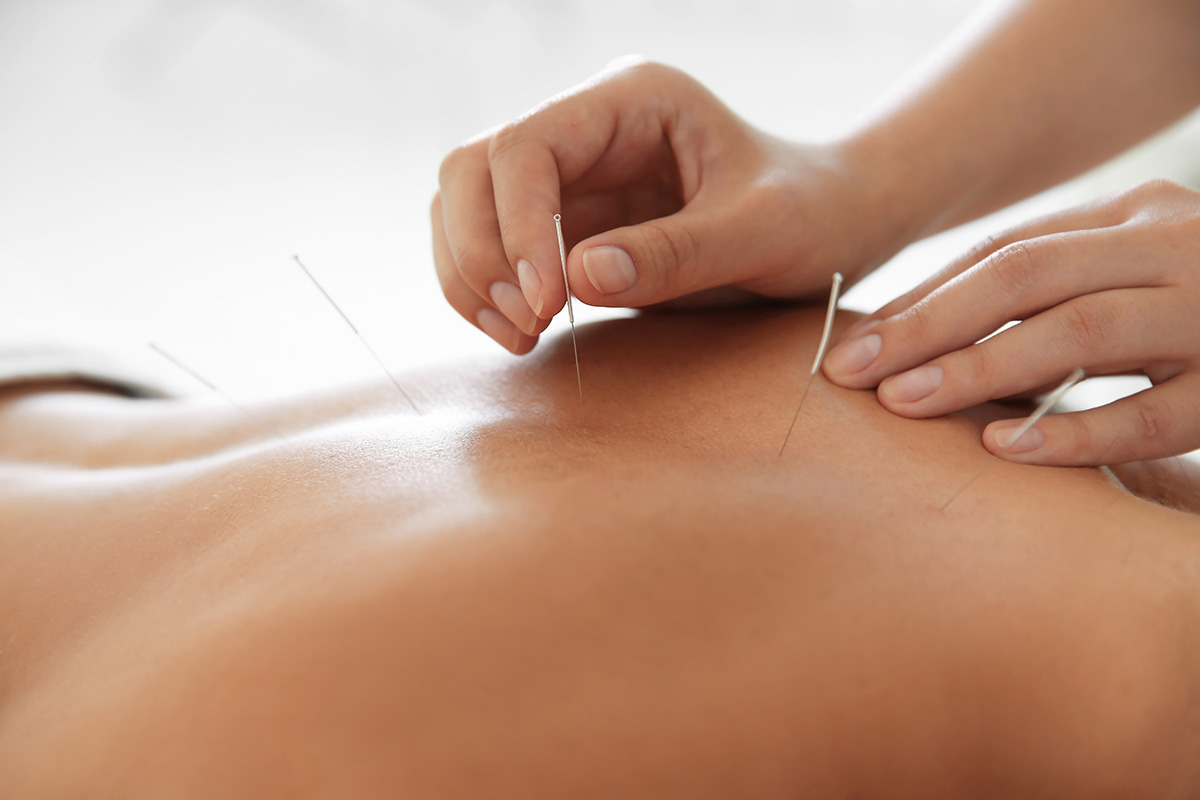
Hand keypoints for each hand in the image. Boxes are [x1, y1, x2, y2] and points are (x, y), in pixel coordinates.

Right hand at [431, 58, 882, 352]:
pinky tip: (523, 334)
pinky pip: (491, 252)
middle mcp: (585, 128)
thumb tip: (574, 279)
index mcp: (630, 101)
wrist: (829, 228)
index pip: (525, 146)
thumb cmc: (810, 215)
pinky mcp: (563, 224)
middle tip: (527, 324)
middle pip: (470, 170)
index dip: (517, 225)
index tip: (549, 300)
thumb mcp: (761, 233)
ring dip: (471, 276)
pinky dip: (486, 294)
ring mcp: (568, 176)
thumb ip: (677, 252)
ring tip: (521, 337)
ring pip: (462, 209)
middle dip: (479, 251)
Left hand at [823, 179, 1199, 465]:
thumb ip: (1053, 294)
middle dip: (929, 325)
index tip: (853, 344)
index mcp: (1137, 215)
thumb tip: (921, 338)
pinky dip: (1075, 431)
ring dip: (981, 369)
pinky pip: (1154, 411)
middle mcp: (1176, 245)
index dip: (923, 297)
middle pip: (1026, 276)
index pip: (1008, 250)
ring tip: (905, 404)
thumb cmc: (1199, 317)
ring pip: (1081, 331)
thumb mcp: (1129, 280)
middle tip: (853, 375)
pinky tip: (1005, 449)